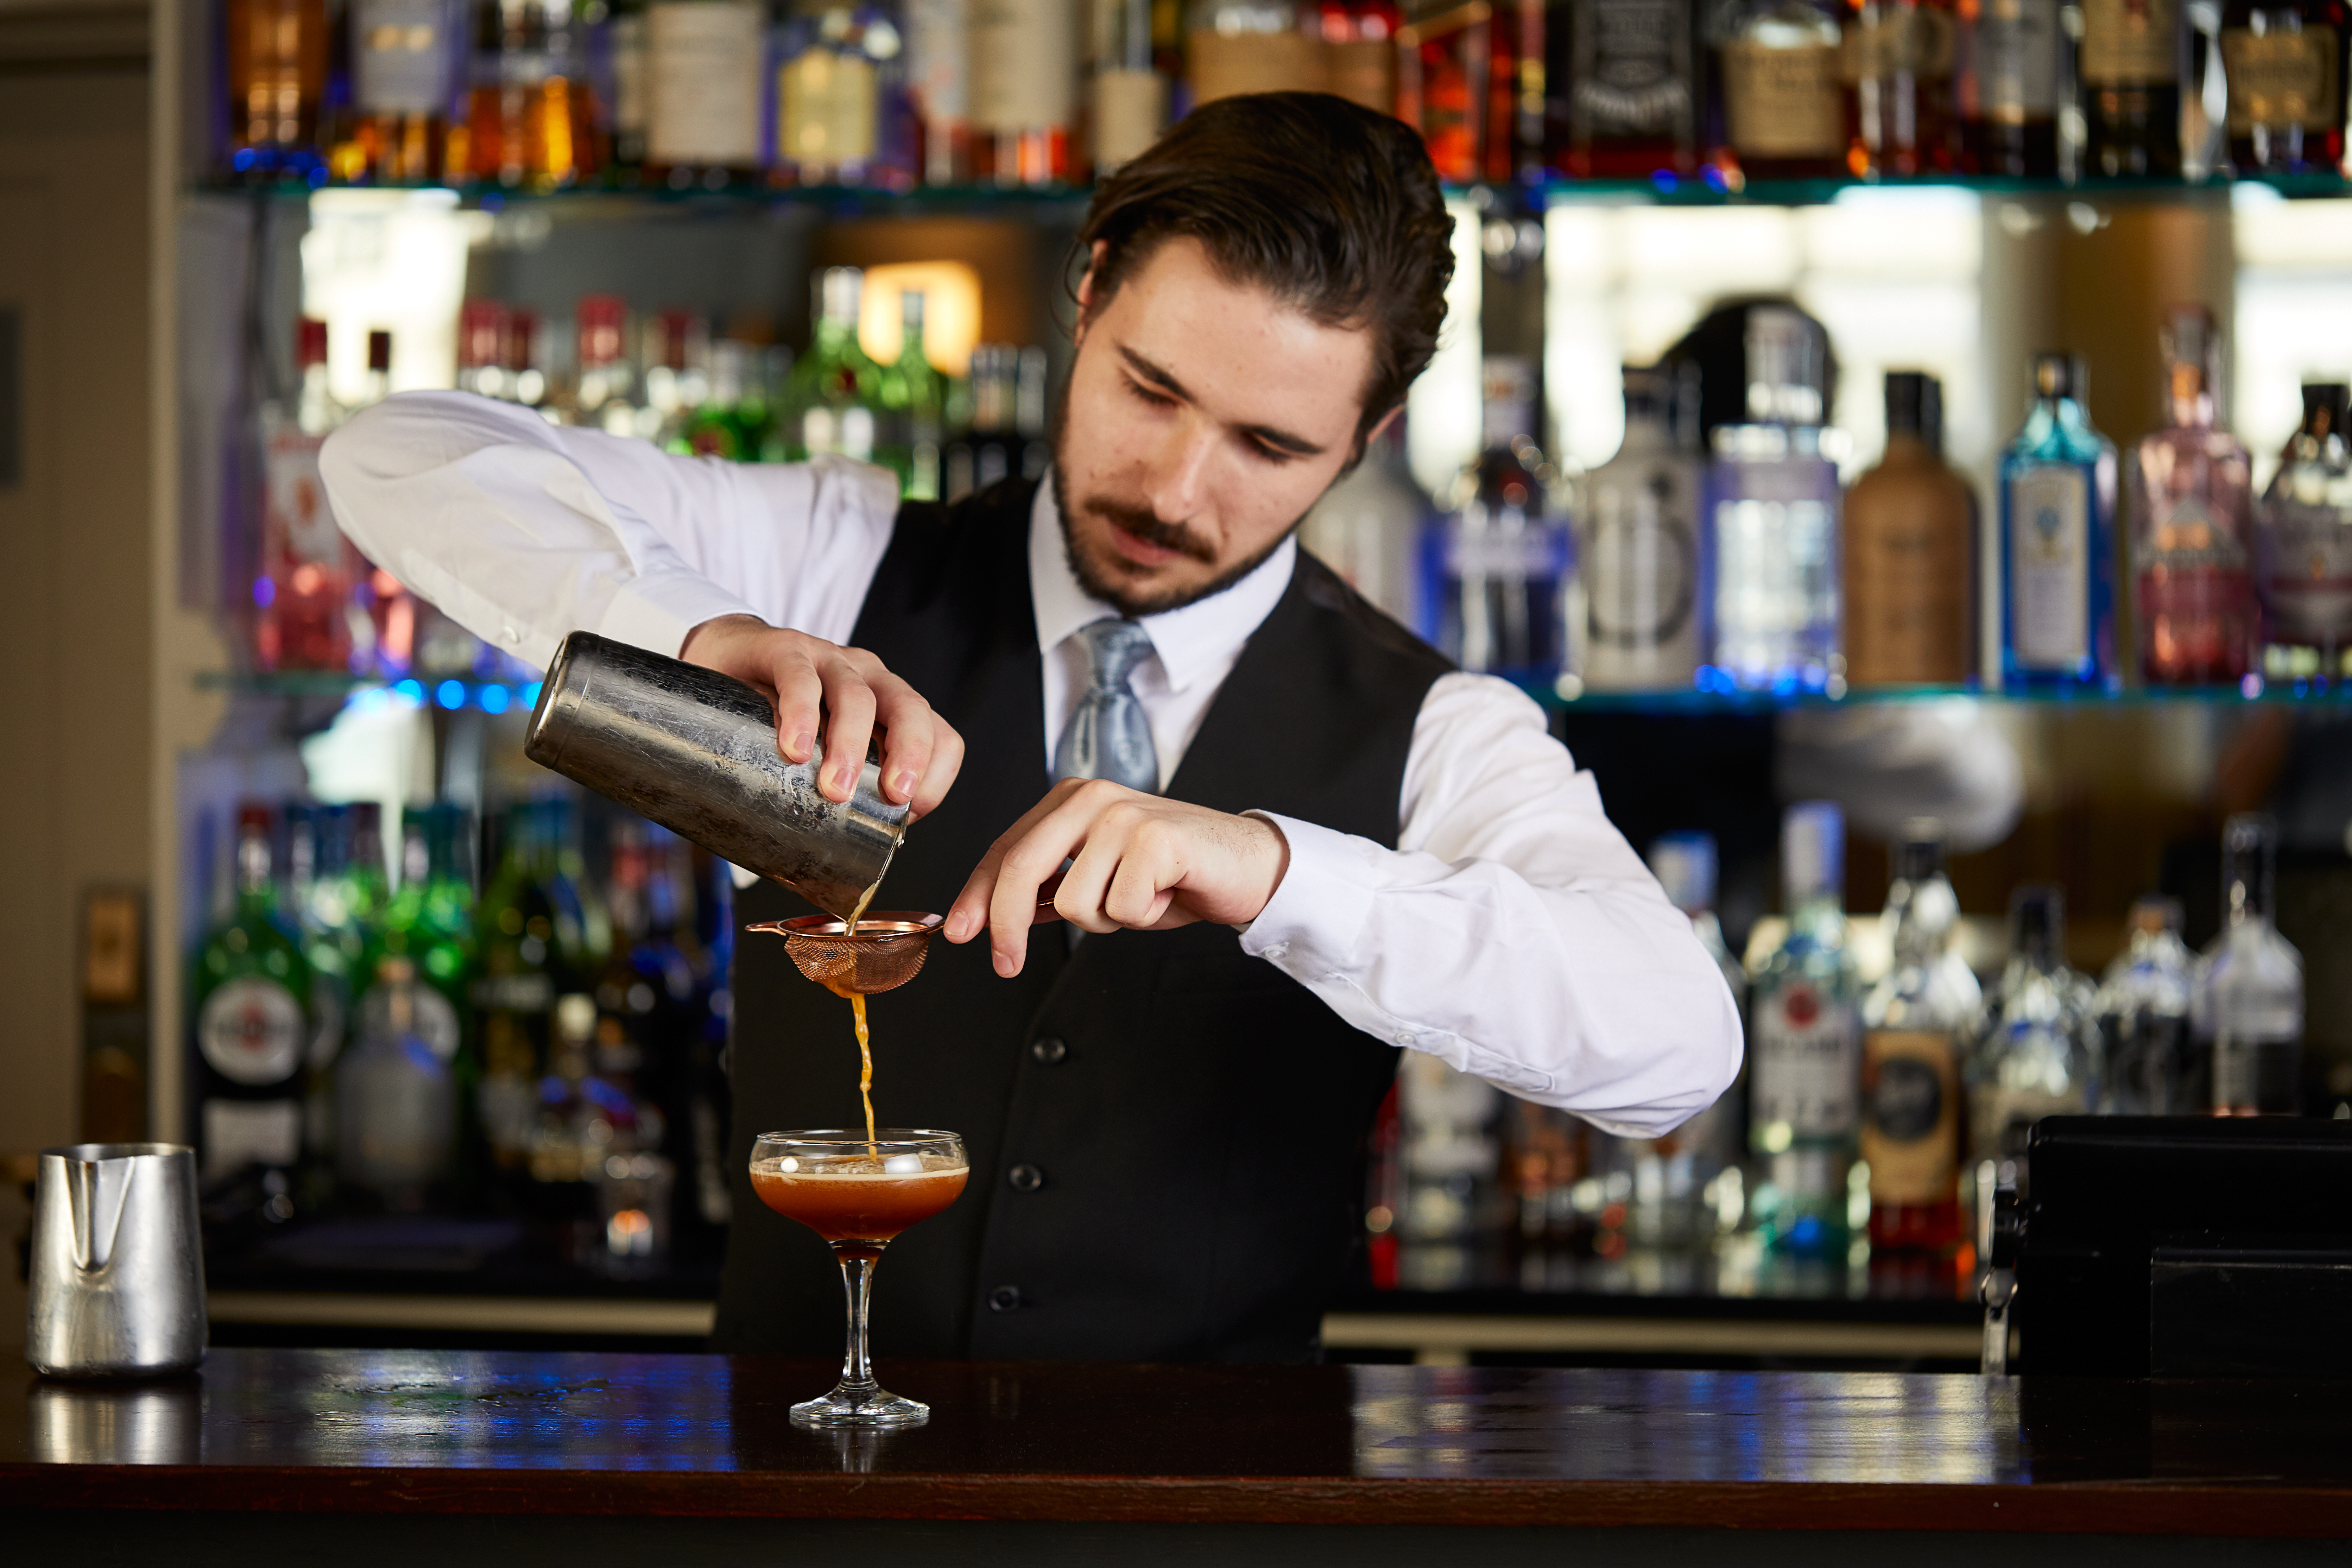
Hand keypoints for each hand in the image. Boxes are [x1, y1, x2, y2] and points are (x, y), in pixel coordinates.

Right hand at [680, 613, 963, 815]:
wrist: (728, 661)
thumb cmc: (783, 718)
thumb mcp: (825, 752)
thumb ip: (845, 788)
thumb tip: (853, 857)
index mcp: (891, 707)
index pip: (940, 734)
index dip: (938, 775)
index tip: (911, 813)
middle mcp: (871, 678)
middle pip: (910, 709)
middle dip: (909, 754)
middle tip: (893, 798)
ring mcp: (830, 660)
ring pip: (856, 696)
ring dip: (850, 746)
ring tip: (833, 789)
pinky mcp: (785, 649)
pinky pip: (800, 678)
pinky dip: (801, 714)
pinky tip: (794, 750)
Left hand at [944, 779, 1291, 976]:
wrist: (1244, 866)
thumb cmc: (1172, 875)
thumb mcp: (1099, 881)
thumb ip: (1047, 889)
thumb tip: (991, 914)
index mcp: (1070, 801)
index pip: (1005, 849)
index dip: (976, 895)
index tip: (959, 933)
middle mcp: (1091, 799)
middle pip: (1020, 868)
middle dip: (1005, 924)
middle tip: (1005, 965)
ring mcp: (1122, 815)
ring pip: (1073, 901)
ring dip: (1107, 919)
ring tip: (1142, 897)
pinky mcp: (1154, 839)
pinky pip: (1120, 907)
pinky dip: (1142, 915)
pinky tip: (1166, 893)